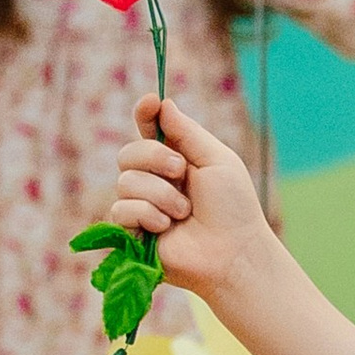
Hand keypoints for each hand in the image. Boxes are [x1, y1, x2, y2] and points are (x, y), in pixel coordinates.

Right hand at [109, 96, 275, 314]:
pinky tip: (166, 227)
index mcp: (177, 159)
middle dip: (154, 157)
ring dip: (160, 194)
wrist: (233, 252)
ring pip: (125, 181)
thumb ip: (187, 132)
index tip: (150, 103)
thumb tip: (163, 103)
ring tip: (184, 211)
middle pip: (129, 153)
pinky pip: (121, 209)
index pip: (150, 130)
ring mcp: (142, 205)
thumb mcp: (217, 160)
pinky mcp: (132, 231)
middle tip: (181, 171)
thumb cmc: (233, 208)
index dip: (145, 114)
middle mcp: (155, 180)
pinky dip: (147, 214)